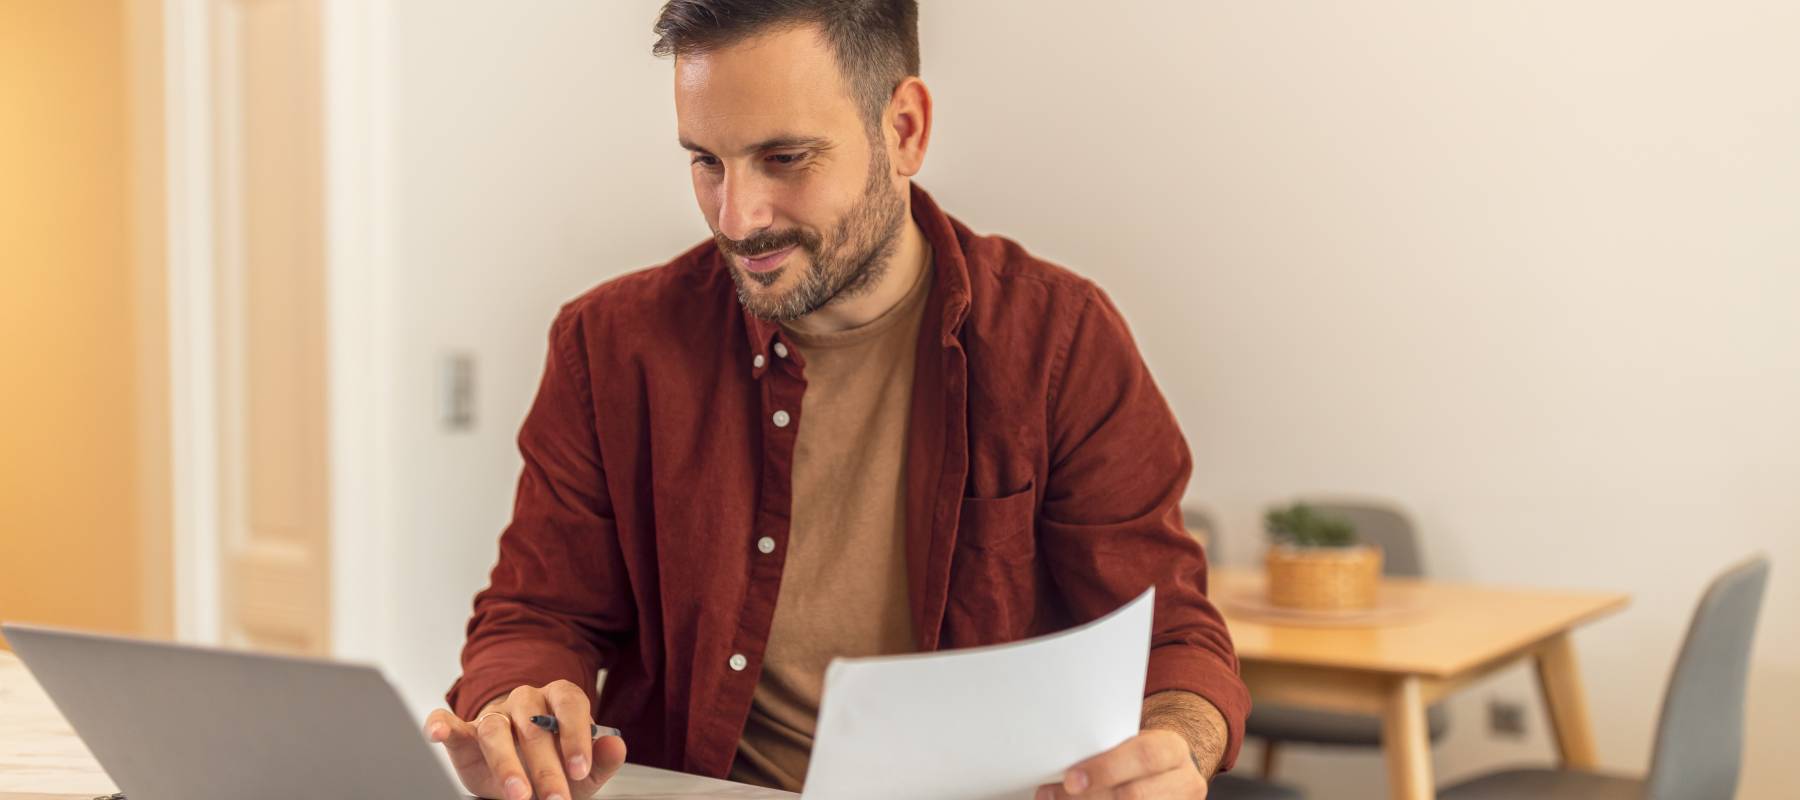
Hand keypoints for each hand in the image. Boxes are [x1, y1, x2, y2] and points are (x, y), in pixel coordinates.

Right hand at [423, 680, 626, 799]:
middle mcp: (526, 702)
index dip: (575, 735)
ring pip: (495, 728)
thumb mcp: (583, 770)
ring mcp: (494, 715)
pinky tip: (438, 733)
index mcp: (558, 700)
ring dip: (505, 762)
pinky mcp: (465, 733)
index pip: (569, 704)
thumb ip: (602, 758)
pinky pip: (449, 722)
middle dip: (545, 766)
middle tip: (555, 797)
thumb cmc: (555, 766)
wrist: (526, 778)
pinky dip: (441, 725)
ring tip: (516, 793)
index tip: (580, 769)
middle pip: (533, 725)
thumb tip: (616, 745)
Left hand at [1035, 729, 1207, 798]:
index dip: (1106, 769)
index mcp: (1172, 749)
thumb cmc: (1140, 754)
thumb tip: (1061, 765)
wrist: (1169, 771)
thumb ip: (1107, 749)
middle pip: (1135, 795)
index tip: (1070, 779)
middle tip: (1055, 797)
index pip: (1143, 756)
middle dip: (1092, 796)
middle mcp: (1184, 781)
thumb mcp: (1132, 743)